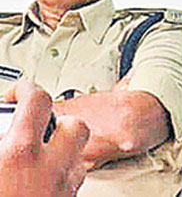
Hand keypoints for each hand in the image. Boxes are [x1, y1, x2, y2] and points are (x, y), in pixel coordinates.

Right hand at [0, 81, 90, 196]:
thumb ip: (2, 137)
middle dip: (58, 121)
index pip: (38, 101)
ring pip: (78, 156)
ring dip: (61, 151)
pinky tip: (42, 179)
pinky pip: (74, 180)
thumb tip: (5, 129)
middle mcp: (50, 167)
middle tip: (35, 127)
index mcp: (20, 152)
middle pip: (75, 125)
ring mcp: (64, 187)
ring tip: (36, 156)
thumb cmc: (1, 196)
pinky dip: (61, 174)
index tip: (20, 92)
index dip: (27, 90)